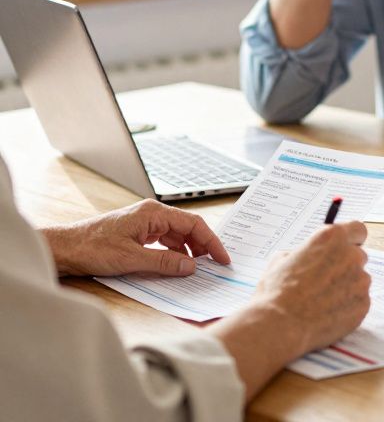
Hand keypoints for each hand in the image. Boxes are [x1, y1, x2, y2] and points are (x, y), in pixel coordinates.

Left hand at [42, 200, 230, 276]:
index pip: (193, 224)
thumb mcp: (131, 259)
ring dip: (188, 250)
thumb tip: (191, 266)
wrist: (64, 248)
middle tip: (214, 265)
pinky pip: (164, 241)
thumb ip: (164, 262)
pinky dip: (173, 253)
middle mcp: (151, 214)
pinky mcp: (137, 233)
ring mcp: (144, 223)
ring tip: (197, 268)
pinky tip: (176, 265)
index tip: (222, 258)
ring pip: (177, 235)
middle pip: (188, 228)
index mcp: (153, 213)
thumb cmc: (91, 248)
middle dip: (203, 246)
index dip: (211, 242)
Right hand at [251, 222, 370, 355]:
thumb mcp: (281, 259)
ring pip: (359, 280)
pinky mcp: (364, 303)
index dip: (352, 239)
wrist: (281, 326)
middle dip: (345, 266)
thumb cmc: (277, 293)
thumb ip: (305, 251)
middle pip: (358, 256)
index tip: (346, 247)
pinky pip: (359, 300)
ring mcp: (361, 280)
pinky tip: (328, 313)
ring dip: (346, 287)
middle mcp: (351, 255)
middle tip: (325, 280)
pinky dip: (348, 306)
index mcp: (332, 238)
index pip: (357, 229)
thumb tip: (310, 254)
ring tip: (322, 301)